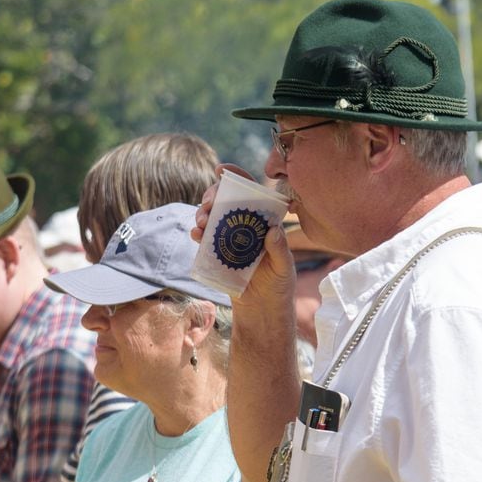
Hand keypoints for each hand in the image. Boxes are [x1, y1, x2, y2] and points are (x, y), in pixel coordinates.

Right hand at [193, 164, 296, 305]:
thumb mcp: (285, 268)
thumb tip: (273, 230)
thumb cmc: (280, 287)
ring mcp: (230, 239)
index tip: (222, 170)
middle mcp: (246, 226)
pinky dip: (198, 233)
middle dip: (213, 195)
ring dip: (202, 213)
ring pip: (212, 217)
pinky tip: (196, 234)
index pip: (252, 193)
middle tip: (208, 203)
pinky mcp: (217, 254)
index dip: (237, 177)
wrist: (263, 311)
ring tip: (202, 221)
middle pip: (226, 200)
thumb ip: (280, 250)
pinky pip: (205, 239)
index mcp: (265, 222)